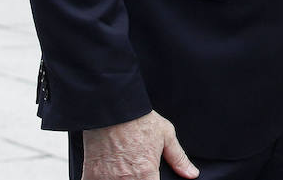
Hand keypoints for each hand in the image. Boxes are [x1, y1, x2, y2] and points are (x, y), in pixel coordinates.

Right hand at [81, 110, 197, 179]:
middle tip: (137, 169)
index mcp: (146, 174)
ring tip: (124, 169)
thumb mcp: (166, 136)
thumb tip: (192, 174)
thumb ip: (179, 159)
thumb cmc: (139, 120)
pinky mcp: (91, 176)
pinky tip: (109, 172)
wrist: (112, 110)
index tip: (153, 177)